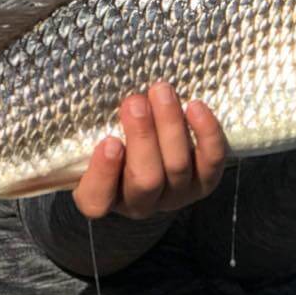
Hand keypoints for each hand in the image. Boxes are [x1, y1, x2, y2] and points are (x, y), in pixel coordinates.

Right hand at [73, 81, 228, 219]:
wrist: (152, 152)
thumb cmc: (110, 141)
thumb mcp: (90, 140)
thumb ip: (84, 130)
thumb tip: (87, 99)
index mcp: (103, 198)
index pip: (97, 200)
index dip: (103, 174)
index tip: (109, 142)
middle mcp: (140, 203)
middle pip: (145, 180)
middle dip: (142, 137)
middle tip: (134, 102)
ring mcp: (175, 195)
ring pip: (177, 166)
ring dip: (170, 125)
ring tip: (161, 92)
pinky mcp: (204, 181)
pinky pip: (211, 161)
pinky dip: (206, 134)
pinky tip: (195, 107)